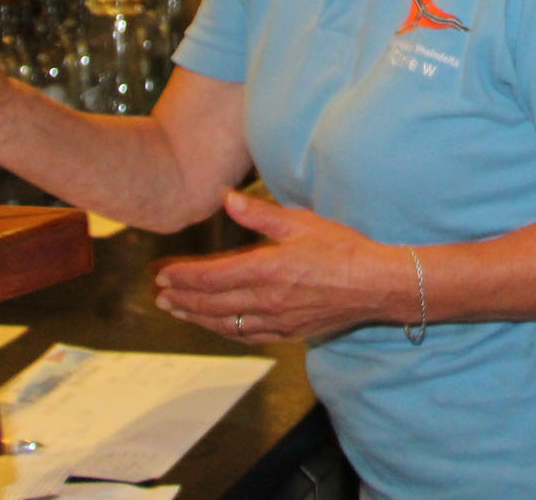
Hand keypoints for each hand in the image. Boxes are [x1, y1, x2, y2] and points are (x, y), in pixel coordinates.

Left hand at [153, 191, 406, 344]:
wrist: (376, 285)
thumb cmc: (342, 250)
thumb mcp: (301, 222)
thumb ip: (259, 214)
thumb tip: (227, 199)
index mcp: (267, 270)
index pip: (212, 277)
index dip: (183, 277)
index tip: (162, 274)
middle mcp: (266, 300)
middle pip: (211, 304)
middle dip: (181, 298)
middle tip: (159, 294)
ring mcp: (277, 321)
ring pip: (225, 324)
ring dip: (197, 318)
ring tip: (176, 310)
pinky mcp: (288, 333)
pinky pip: (247, 336)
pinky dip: (224, 331)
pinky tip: (216, 326)